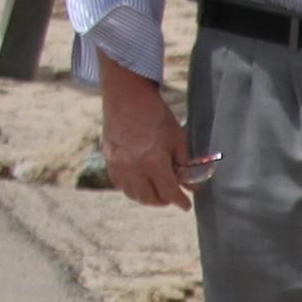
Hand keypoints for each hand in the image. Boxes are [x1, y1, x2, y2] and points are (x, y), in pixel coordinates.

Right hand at [98, 64, 209, 210]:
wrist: (127, 95)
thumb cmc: (156, 114)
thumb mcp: (177, 137)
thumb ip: (184, 164)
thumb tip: (192, 186)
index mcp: (153, 161)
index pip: (169, 192)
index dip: (180, 201)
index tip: (186, 205)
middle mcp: (134, 168)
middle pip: (150, 198)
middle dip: (164, 200)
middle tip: (171, 195)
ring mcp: (118, 165)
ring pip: (133, 194)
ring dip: (147, 197)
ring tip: (156, 191)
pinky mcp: (109, 160)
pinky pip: (120, 184)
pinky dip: (132, 188)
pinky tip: (140, 182)